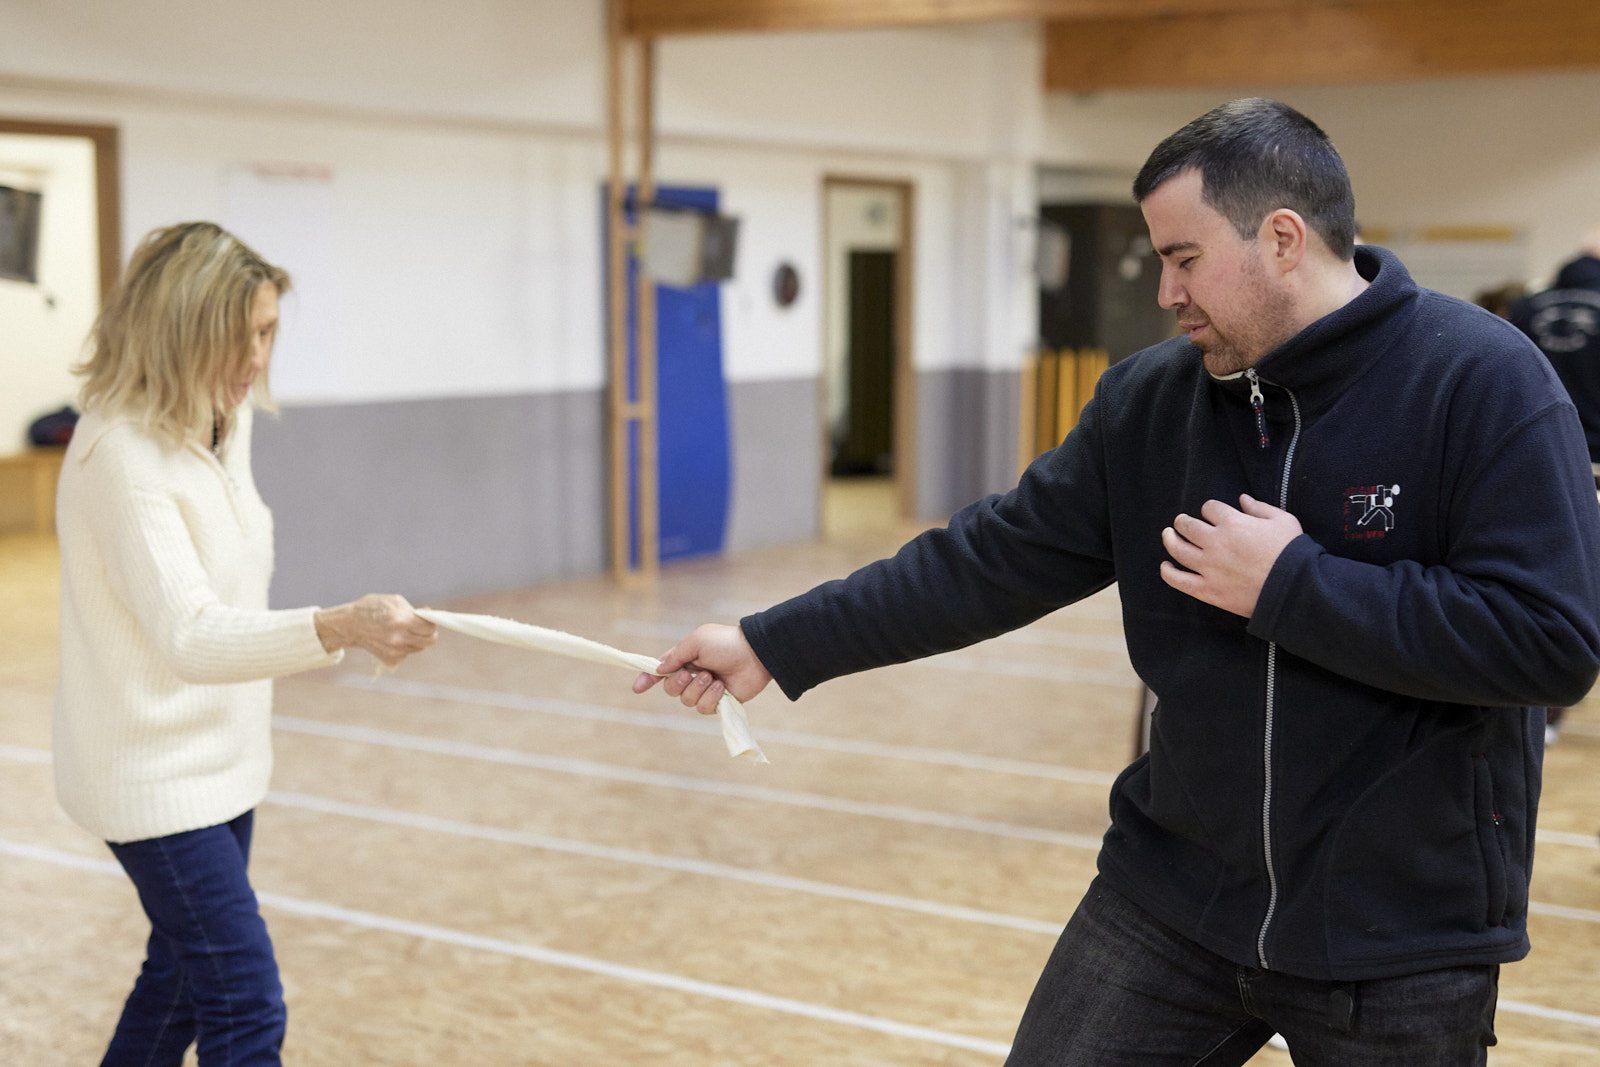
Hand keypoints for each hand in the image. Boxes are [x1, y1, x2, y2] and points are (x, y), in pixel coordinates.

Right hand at [314, 594, 437, 665]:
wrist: (349, 625)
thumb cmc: (372, 608)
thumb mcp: (394, 601)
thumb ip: (413, 610)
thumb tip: (429, 615)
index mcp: (401, 621)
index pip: (430, 628)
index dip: (433, 623)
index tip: (430, 620)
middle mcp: (398, 638)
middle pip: (429, 641)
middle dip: (429, 633)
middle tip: (422, 627)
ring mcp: (394, 651)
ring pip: (418, 647)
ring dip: (415, 639)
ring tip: (402, 631)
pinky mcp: (389, 659)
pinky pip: (406, 654)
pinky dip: (404, 648)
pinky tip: (392, 639)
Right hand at [631, 623, 773, 716]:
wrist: (755, 655)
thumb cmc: (726, 643)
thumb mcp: (696, 641)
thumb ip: (676, 656)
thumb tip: (659, 669)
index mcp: (685, 658)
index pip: (661, 671)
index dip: (648, 679)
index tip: (637, 688)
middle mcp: (693, 675)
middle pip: (671, 690)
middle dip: (678, 684)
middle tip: (692, 675)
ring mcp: (705, 690)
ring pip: (687, 701)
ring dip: (698, 689)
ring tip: (713, 678)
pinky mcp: (718, 702)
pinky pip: (703, 709)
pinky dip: (711, 698)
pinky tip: (721, 688)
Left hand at [1160, 494, 1302, 616]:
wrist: (1295, 589)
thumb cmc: (1292, 553)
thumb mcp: (1283, 521)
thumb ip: (1260, 508)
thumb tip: (1243, 499)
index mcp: (1233, 523)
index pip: (1209, 508)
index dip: (1210, 509)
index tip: (1212, 514)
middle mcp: (1215, 542)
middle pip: (1187, 525)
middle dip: (1183, 521)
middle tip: (1182, 522)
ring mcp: (1208, 567)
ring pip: (1177, 548)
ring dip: (1170, 539)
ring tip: (1169, 534)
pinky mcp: (1207, 589)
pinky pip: (1178, 580)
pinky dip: (1168, 572)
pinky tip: (1166, 566)